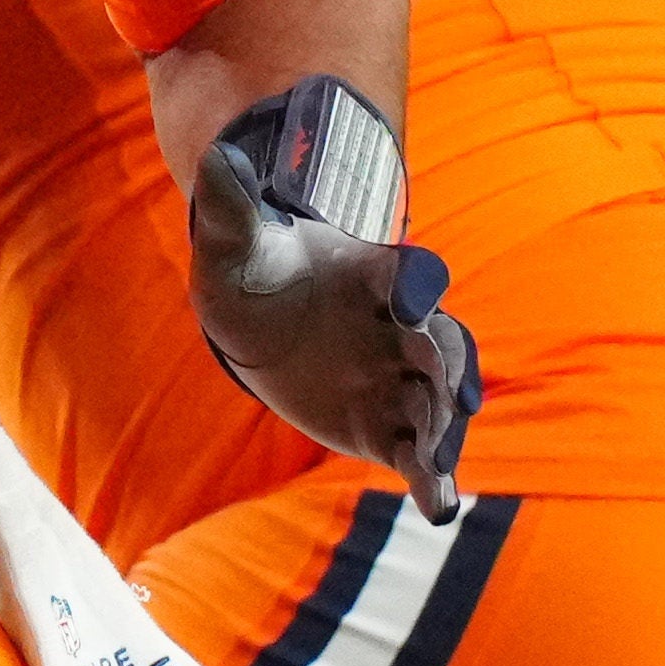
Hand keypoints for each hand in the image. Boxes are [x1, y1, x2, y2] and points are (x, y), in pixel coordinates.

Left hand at [190, 124, 476, 518]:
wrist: (262, 321)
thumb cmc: (254, 272)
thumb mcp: (233, 245)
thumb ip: (232, 209)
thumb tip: (215, 157)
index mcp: (373, 274)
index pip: (409, 275)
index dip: (416, 286)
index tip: (415, 300)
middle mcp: (400, 326)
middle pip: (440, 343)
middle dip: (446, 366)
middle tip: (449, 394)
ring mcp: (400, 378)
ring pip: (439, 401)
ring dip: (446, 428)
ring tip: (441, 462)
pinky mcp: (389, 427)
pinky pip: (418, 453)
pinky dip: (435, 478)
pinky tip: (441, 508)